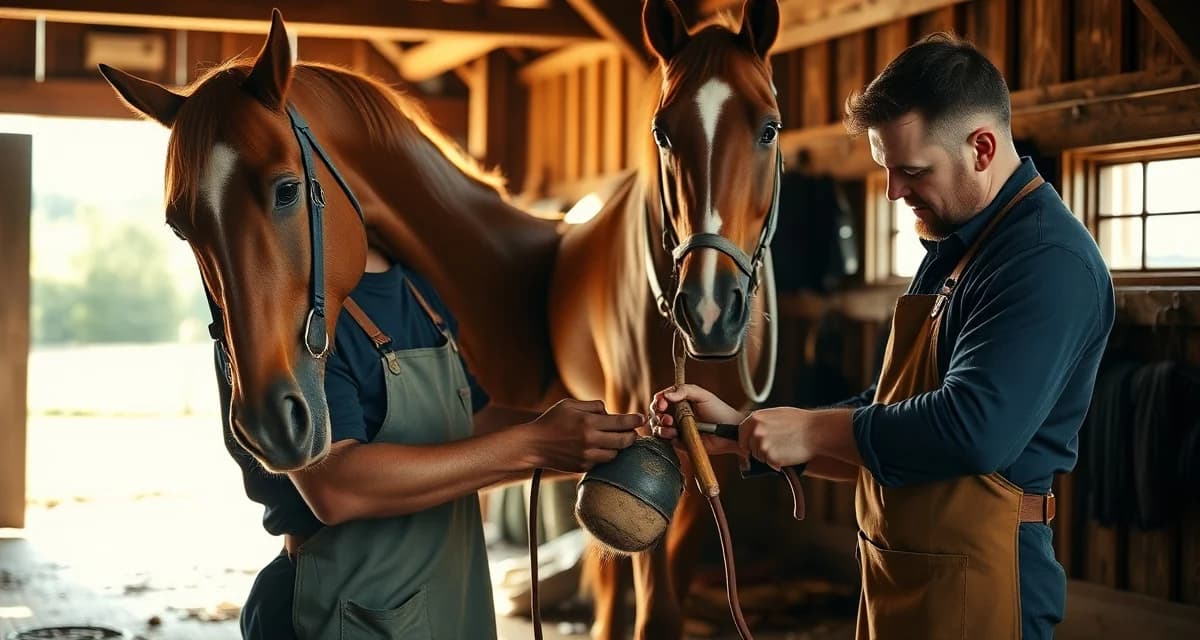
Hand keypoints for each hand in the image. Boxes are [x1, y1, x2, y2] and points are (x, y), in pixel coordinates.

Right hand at [522, 399, 642, 472]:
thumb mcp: (570, 404)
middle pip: (624, 441)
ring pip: (615, 453)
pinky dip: (604, 454)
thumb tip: (610, 413)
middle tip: (632, 432)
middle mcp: (590, 440)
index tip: (642, 418)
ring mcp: (587, 455)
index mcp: (588, 422)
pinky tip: (600, 448)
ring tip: (614, 440)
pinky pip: (602, 461)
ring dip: (618, 447)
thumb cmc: (552, 421)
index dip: (635, 420)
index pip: (621, 422)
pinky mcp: (583, 466)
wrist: (533, 445)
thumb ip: (593, 406)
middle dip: (632, 435)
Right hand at [649, 384, 744, 457]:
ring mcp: (677, 428)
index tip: (662, 403)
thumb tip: (666, 395)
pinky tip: (675, 435)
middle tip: (667, 418)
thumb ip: (685, 390)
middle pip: (656, 414)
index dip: (658, 401)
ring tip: (672, 427)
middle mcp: (676, 414)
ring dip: (661, 427)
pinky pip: (666, 441)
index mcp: (680, 401)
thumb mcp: (703, 395)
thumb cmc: (720, 411)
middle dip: (658, 415)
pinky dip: (667, 438)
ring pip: (658, 428)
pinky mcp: (680, 442)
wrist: (730, 432)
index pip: (661, 399)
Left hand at [738, 407, 813, 468]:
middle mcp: (755, 431)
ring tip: (783, 448)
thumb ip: (761, 421)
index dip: (745, 441)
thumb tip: (751, 430)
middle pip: (748, 447)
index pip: (740, 432)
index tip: (748, 446)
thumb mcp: (776, 414)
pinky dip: (776, 463)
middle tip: (772, 448)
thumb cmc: (800, 422)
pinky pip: (769, 464)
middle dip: (756, 450)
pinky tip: (787, 454)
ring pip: (758, 457)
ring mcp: (762, 444)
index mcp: (755, 418)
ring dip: (767, 457)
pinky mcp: (770, 457)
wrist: (816, 431)